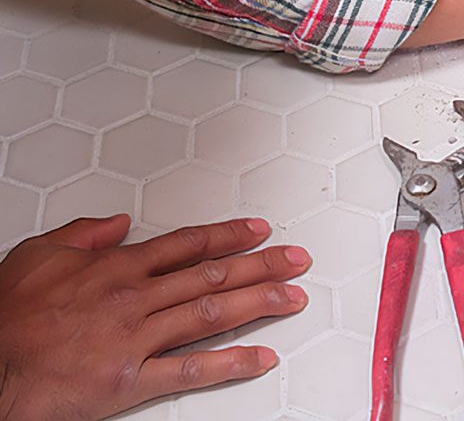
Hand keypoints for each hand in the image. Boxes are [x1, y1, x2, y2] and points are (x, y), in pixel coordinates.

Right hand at [0, 214, 310, 420]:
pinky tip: (260, 357)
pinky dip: (231, 363)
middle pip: (213, 274)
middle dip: (262, 264)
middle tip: (296, 258)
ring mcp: (137, 339)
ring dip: (260, 303)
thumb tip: (116, 223)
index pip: (189, 243)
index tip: (259, 229)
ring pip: (213, 313)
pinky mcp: (130, 380)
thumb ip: (84, 233)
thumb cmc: (6, 318)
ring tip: (293, 297)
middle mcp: (136, 298)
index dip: (230, 235)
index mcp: (118, 267)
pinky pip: (191, 370)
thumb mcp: (39, 254)